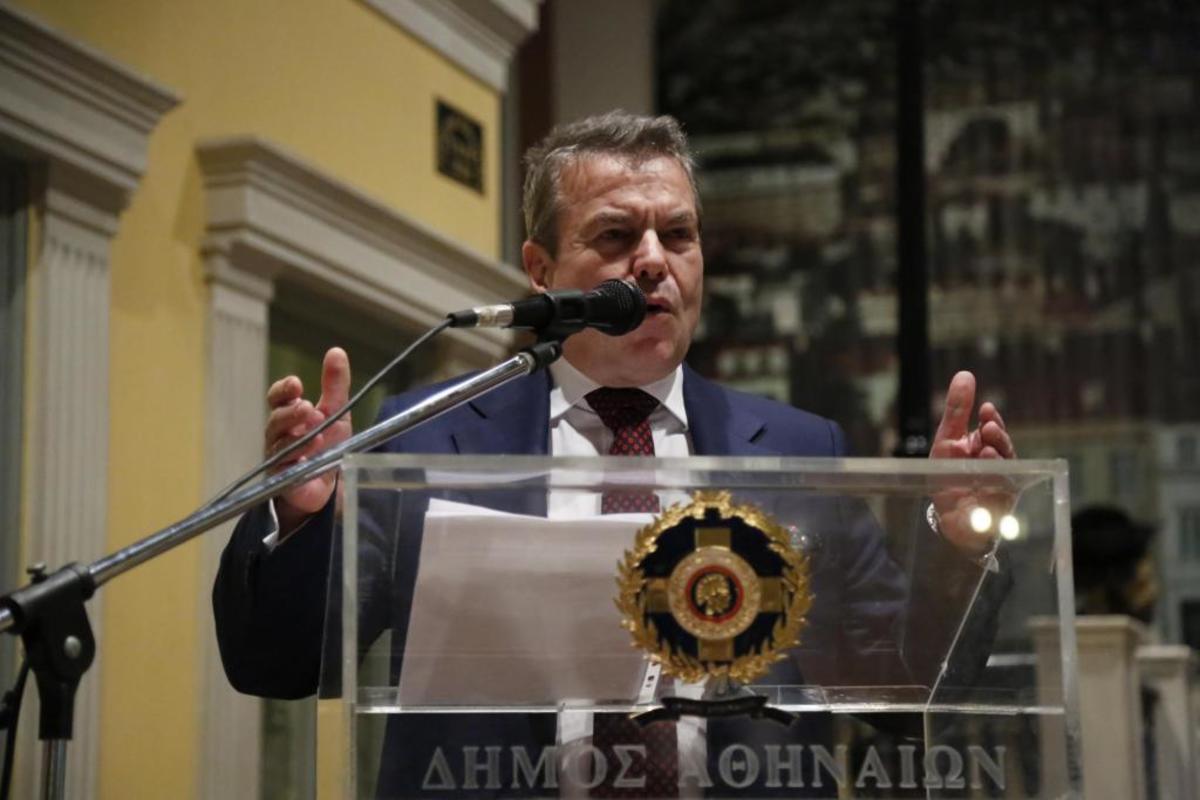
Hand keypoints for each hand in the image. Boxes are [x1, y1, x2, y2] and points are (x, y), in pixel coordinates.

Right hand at [263, 348, 352, 534]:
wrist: (326, 485)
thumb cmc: (326, 444)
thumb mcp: (336, 412)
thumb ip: (335, 385)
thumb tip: (336, 351)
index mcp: (289, 415)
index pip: (277, 398)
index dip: (283, 390)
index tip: (296, 384)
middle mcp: (279, 435)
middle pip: (276, 419)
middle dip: (290, 412)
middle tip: (307, 407)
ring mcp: (279, 458)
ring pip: (280, 443)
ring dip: (296, 434)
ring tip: (314, 427)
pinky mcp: (284, 479)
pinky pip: (286, 468)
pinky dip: (298, 458)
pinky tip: (312, 448)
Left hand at [929, 371, 1015, 555]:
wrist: (945, 517)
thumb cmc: (946, 477)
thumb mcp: (946, 441)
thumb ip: (957, 411)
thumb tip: (965, 375)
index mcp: (983, 446)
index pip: (992, 429)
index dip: (991, 420)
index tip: (986, 410)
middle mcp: (996, 463)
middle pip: (1003, 447)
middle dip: (997, 436)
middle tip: (988, 427)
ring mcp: (1001, 483)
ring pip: (1006, 468)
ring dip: (997, 457)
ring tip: (986, 450)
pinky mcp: (1001, 505)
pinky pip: (1003, 492)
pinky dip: (996, 483)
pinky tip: (989, 474)